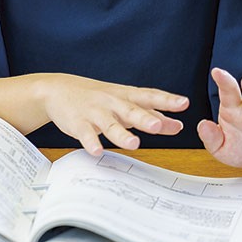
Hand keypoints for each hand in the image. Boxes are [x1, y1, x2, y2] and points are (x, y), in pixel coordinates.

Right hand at [38, 73, 187, 155]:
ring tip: (134, 144)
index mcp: (126, 96)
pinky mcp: (78, 123)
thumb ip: (151, 114)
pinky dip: (91, 142)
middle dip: (145, 118)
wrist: (58, 89)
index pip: (149, 97)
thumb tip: (177, 125)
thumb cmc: (98, 97)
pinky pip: (85, 134)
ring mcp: (94, 112)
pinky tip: (97, 151)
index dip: (166, 100)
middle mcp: (112, 102)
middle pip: (130, 110)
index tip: (184, 103)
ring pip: (109, 124)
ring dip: (121, 134)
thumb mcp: (125, 102)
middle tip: (157, 126)